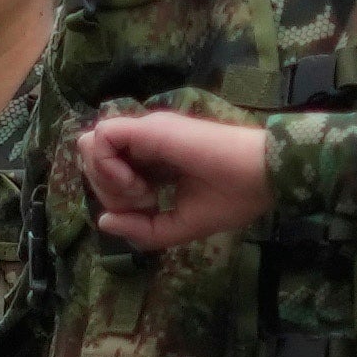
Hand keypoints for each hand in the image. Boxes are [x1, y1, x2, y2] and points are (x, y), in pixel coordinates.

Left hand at [74, 109, 280, 251]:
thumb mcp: (179, 226)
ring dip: (107, 178)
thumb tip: (102, 221)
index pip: (108, 174)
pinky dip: (109, 166)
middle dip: (107, 190)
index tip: (148, 210)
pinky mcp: (149, 127)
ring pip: (92, 146)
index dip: (116, 199)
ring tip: (142, 193)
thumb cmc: (233, 198)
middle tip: (142, 202)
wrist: (264, 176)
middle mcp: (145, 141)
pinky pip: (103, 138)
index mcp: (153, 161)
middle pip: (94, 160)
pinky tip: (137, 184)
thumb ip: (142, 229)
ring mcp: (146, 131)